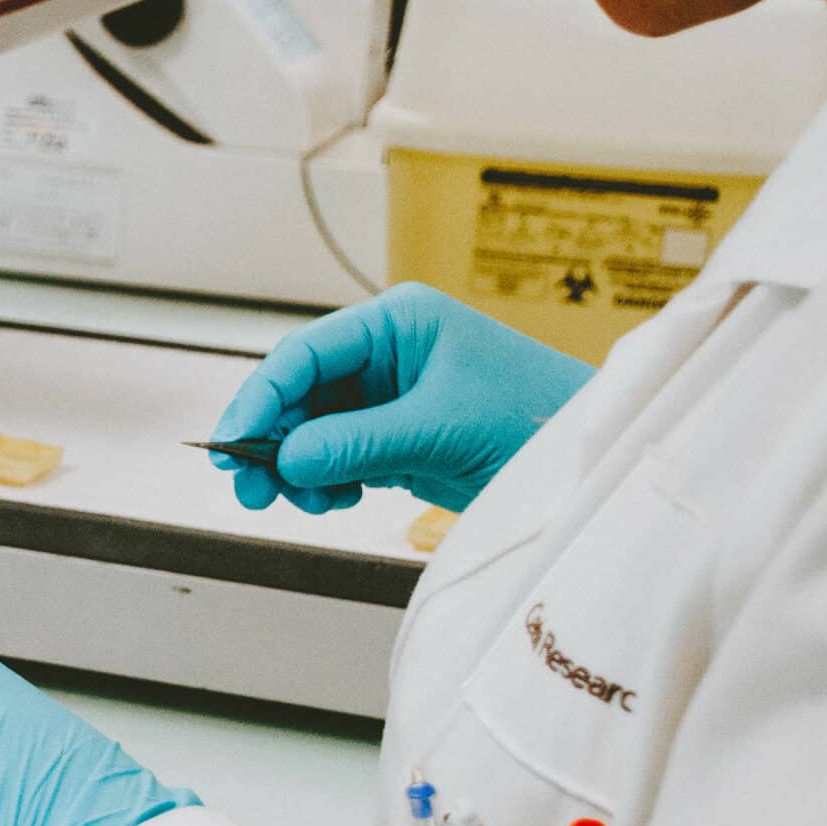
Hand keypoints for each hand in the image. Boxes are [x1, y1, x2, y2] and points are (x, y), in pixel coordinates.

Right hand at [211, 283, 594, 514]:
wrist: (592, 462)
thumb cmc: (538, 418)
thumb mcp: (438, 428)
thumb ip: (354, 442)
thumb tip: (286, 458)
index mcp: (397, 323)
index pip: (304, 354)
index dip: (261, 398)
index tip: (234, 442)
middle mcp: (388, 354)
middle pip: (299, 394)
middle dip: (272, 442)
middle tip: (249, 487)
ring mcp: (391, 398)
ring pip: (312, 430)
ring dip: (297, 469)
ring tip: (307, 502)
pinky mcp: (399, 438)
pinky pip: (337, 457)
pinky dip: (325, 482)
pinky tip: (336, 499)